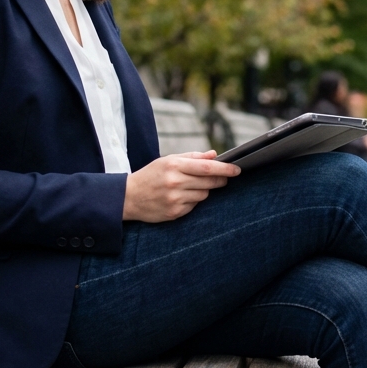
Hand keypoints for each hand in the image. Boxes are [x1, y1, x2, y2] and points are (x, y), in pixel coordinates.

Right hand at [123, 151, 240, 222]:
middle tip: (223, 178)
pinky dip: (193, 201)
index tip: (237, 170)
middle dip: (220, 179)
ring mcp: (175, 199)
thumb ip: (192, 157)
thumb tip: (214, 155)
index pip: (207, 167)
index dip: (225, 169)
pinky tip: (181, 197)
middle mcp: (175, 182)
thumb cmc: (150, 175)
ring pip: (204, 195)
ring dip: (204, 190)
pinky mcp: (174, 213)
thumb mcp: (168, 160)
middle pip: (209, 182)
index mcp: (174, 166)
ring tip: (190, 187)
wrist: (129, 197)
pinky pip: (194, 206)